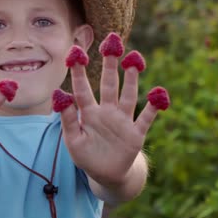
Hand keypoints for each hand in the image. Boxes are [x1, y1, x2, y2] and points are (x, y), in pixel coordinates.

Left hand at [56, 33, 169, 186]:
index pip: (82, 90)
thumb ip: (67, 118)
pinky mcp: (136, 133)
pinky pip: (146, 118)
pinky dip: (153, 107)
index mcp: (88, 113)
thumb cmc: (87, 156)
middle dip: (110, 65)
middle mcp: (107, 112)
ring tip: (134, 58)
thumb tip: (59, 94)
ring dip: (131, 78)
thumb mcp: (72, 140)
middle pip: (109, 84)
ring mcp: (123, 121)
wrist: (107, 174)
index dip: (78, 72)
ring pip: (128, 95)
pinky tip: (158, 93)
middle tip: (112, 42)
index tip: (75, 53)